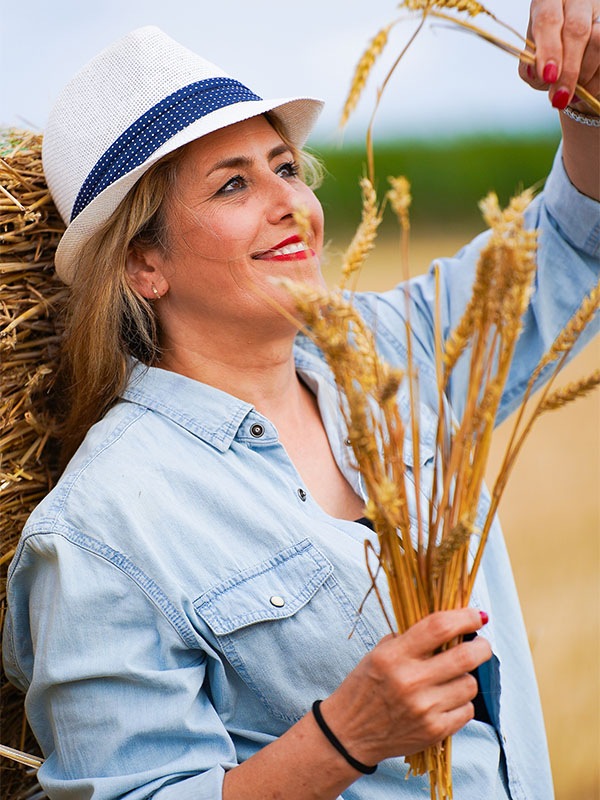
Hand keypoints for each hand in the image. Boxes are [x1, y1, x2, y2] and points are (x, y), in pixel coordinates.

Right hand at [320, 608, 490, 765]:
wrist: (349, 734)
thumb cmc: (364, 688)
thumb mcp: (378, 654)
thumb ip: (409, 639)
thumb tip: (448, 625)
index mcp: (394, 656)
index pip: (439, 628)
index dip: (464, 618)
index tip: (475, 615)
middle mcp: (410, 681)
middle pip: (465, 656)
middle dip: (482, 647)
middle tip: (481, 644)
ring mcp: (424, 708)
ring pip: (469, 684)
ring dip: (466, 677)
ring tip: (452, 677)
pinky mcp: (434, 731)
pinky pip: (467, 710)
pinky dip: (461, 702)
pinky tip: (446, 699)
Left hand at [519, 0, 599, 112]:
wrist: (572, 56)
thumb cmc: (548, 56)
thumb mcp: (532, 60)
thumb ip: (529, 67)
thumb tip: (536, 72)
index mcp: (547, 2)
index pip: (548, 20)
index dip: (549, 50)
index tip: (548, 77)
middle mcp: (576, 0)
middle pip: (577, 30)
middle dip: (569, 69)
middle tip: (560, 97)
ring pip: (598, 40)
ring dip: (585, 74)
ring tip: (572, 94)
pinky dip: (597, 79)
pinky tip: (587, 88)